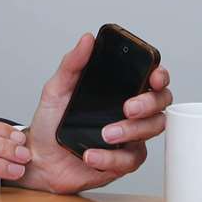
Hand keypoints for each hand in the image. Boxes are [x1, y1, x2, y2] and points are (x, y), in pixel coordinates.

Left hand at [16, 33, 173, 194]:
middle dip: (149, 103)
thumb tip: (87, 39)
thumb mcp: (57, 89)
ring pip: (151, 130)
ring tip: (104, 134)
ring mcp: (130, 136)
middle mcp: (130, 111)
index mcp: (119, 89)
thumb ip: (72, 64)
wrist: (40, 158)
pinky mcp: (123, 161)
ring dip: (130, 131)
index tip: (154, 77)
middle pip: (160, 102)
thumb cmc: (51, 123)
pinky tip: (91, 155)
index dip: (160, 75)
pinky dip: (110, 157)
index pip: (151, 77)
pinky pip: (130, 159)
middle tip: (128, 108)